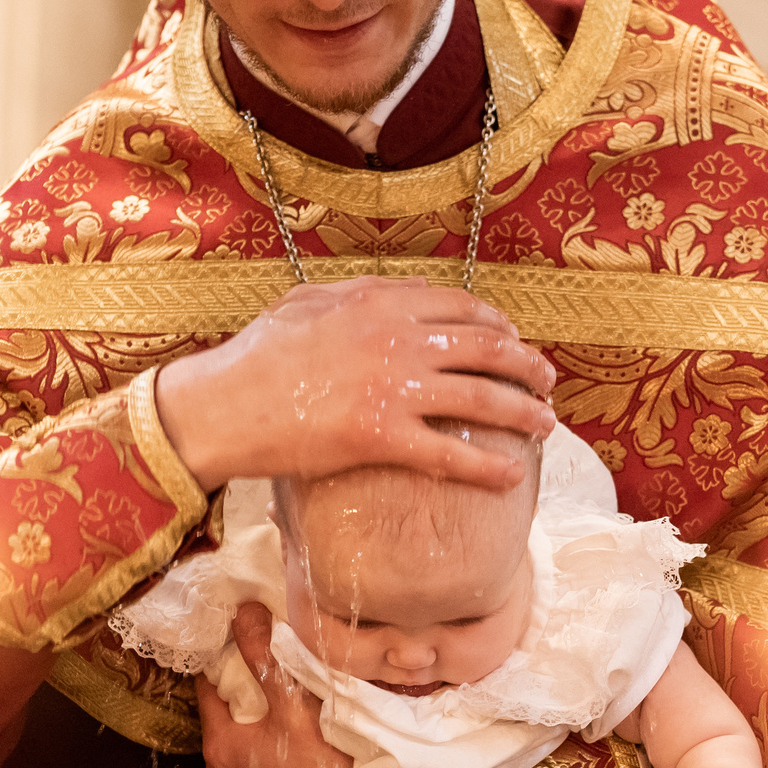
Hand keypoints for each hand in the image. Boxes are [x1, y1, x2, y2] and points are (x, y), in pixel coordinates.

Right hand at [155, 277, 556, 491]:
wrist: (222, 404)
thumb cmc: (255, 356)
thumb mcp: (307, 302)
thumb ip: (358, 292)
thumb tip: (402, 292)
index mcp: (380, 300)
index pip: (462, 305)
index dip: (498, 325)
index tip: (512, 340)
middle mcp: (396, 338)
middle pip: (486, 347)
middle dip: (525, 366)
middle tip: (545, 382)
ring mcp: (393, 387)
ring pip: (481, 398)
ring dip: (523, 413)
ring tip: (545, 426)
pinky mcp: (381, 437)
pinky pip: (450, 453)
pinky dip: (487, 466)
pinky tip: (511, 475)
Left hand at [198, 604, 390, 767]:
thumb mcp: (294, 710)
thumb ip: (266, 660)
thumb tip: (244, 612)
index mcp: (219, 745)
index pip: (207, 688)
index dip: (223, 661)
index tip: (243, 640)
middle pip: (223, 720)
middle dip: (242, 695)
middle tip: (271, 670)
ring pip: (240, 750)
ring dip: (255, 729)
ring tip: (285, 709)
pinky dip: (266, 758)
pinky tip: (294, 753)